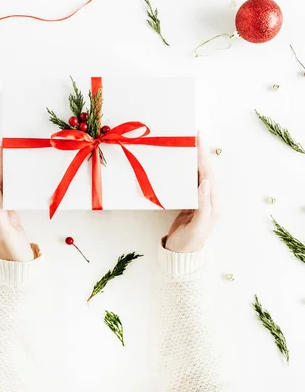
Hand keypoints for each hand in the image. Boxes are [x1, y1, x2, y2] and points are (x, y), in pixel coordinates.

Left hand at [0, 148, 38, 261]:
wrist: (20, 270)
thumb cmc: (14, 254)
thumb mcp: (6, 234)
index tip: (3, 149)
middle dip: (1, 163)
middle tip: (8, 145)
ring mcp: (2, 212)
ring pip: (4, 185)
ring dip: (7, 169)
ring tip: (13, 154)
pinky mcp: (11, 215)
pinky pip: (11, 192)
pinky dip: (15, 179)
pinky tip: (20, 173)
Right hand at [165, 133, 218, 252]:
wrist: (180, 256)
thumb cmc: (189, 242)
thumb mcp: (197, 225)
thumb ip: (203, 204)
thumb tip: (205, 181)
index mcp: (213, 202)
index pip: (207, 172)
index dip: (202, 155)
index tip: (197, 139)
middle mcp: (208, 198)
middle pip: (203, 169)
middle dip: (198, 152)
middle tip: (191, 135)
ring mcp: (199, 199)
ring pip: (196, 173)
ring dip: (192, 158)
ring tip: (185, 143)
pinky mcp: (189, 201)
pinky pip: (188, 180)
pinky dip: (185, 169)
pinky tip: (179, 162)